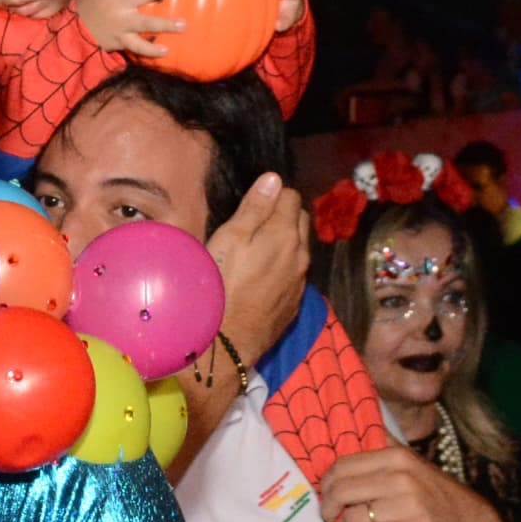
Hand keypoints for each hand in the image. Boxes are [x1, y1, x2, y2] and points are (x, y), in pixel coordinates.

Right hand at [72, 0, 177, 59]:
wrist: (73, 30)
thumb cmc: (88, 3)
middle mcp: (118, 3)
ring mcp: (121, 23)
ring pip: (144, 23)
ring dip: (164, 24)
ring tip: (182, 24)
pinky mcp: (121, 40)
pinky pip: (137, 46)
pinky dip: (151, 50)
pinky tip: (166, 50)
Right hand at [206, 173, 310, 360]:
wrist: (227, 342)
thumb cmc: (220, 285)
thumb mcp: (229, 239)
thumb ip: (254, 208)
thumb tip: (274, 179)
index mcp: (284, 233)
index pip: (290, 196)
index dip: (271, 195)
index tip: (252, 205)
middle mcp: (300, 254)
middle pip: (300, 220)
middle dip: (283, 215)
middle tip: (254, 225)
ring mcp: (300, 280)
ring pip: (299, 248)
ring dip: (285, 241)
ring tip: (257, 250)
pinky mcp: (295, 301)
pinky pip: (295, 273)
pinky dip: (283, 266)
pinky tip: (261, 277)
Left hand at [320, 446, 508, 521]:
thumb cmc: (435, 497)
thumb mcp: (412, 465)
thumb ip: (384, 449)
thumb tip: (350, 429)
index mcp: (395, 457)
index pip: (341, 467)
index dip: (326, 486)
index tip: (326, 499)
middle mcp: (401, 476)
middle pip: (341, 492)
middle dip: (328, 513)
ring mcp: (410, 504)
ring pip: (353, 520)